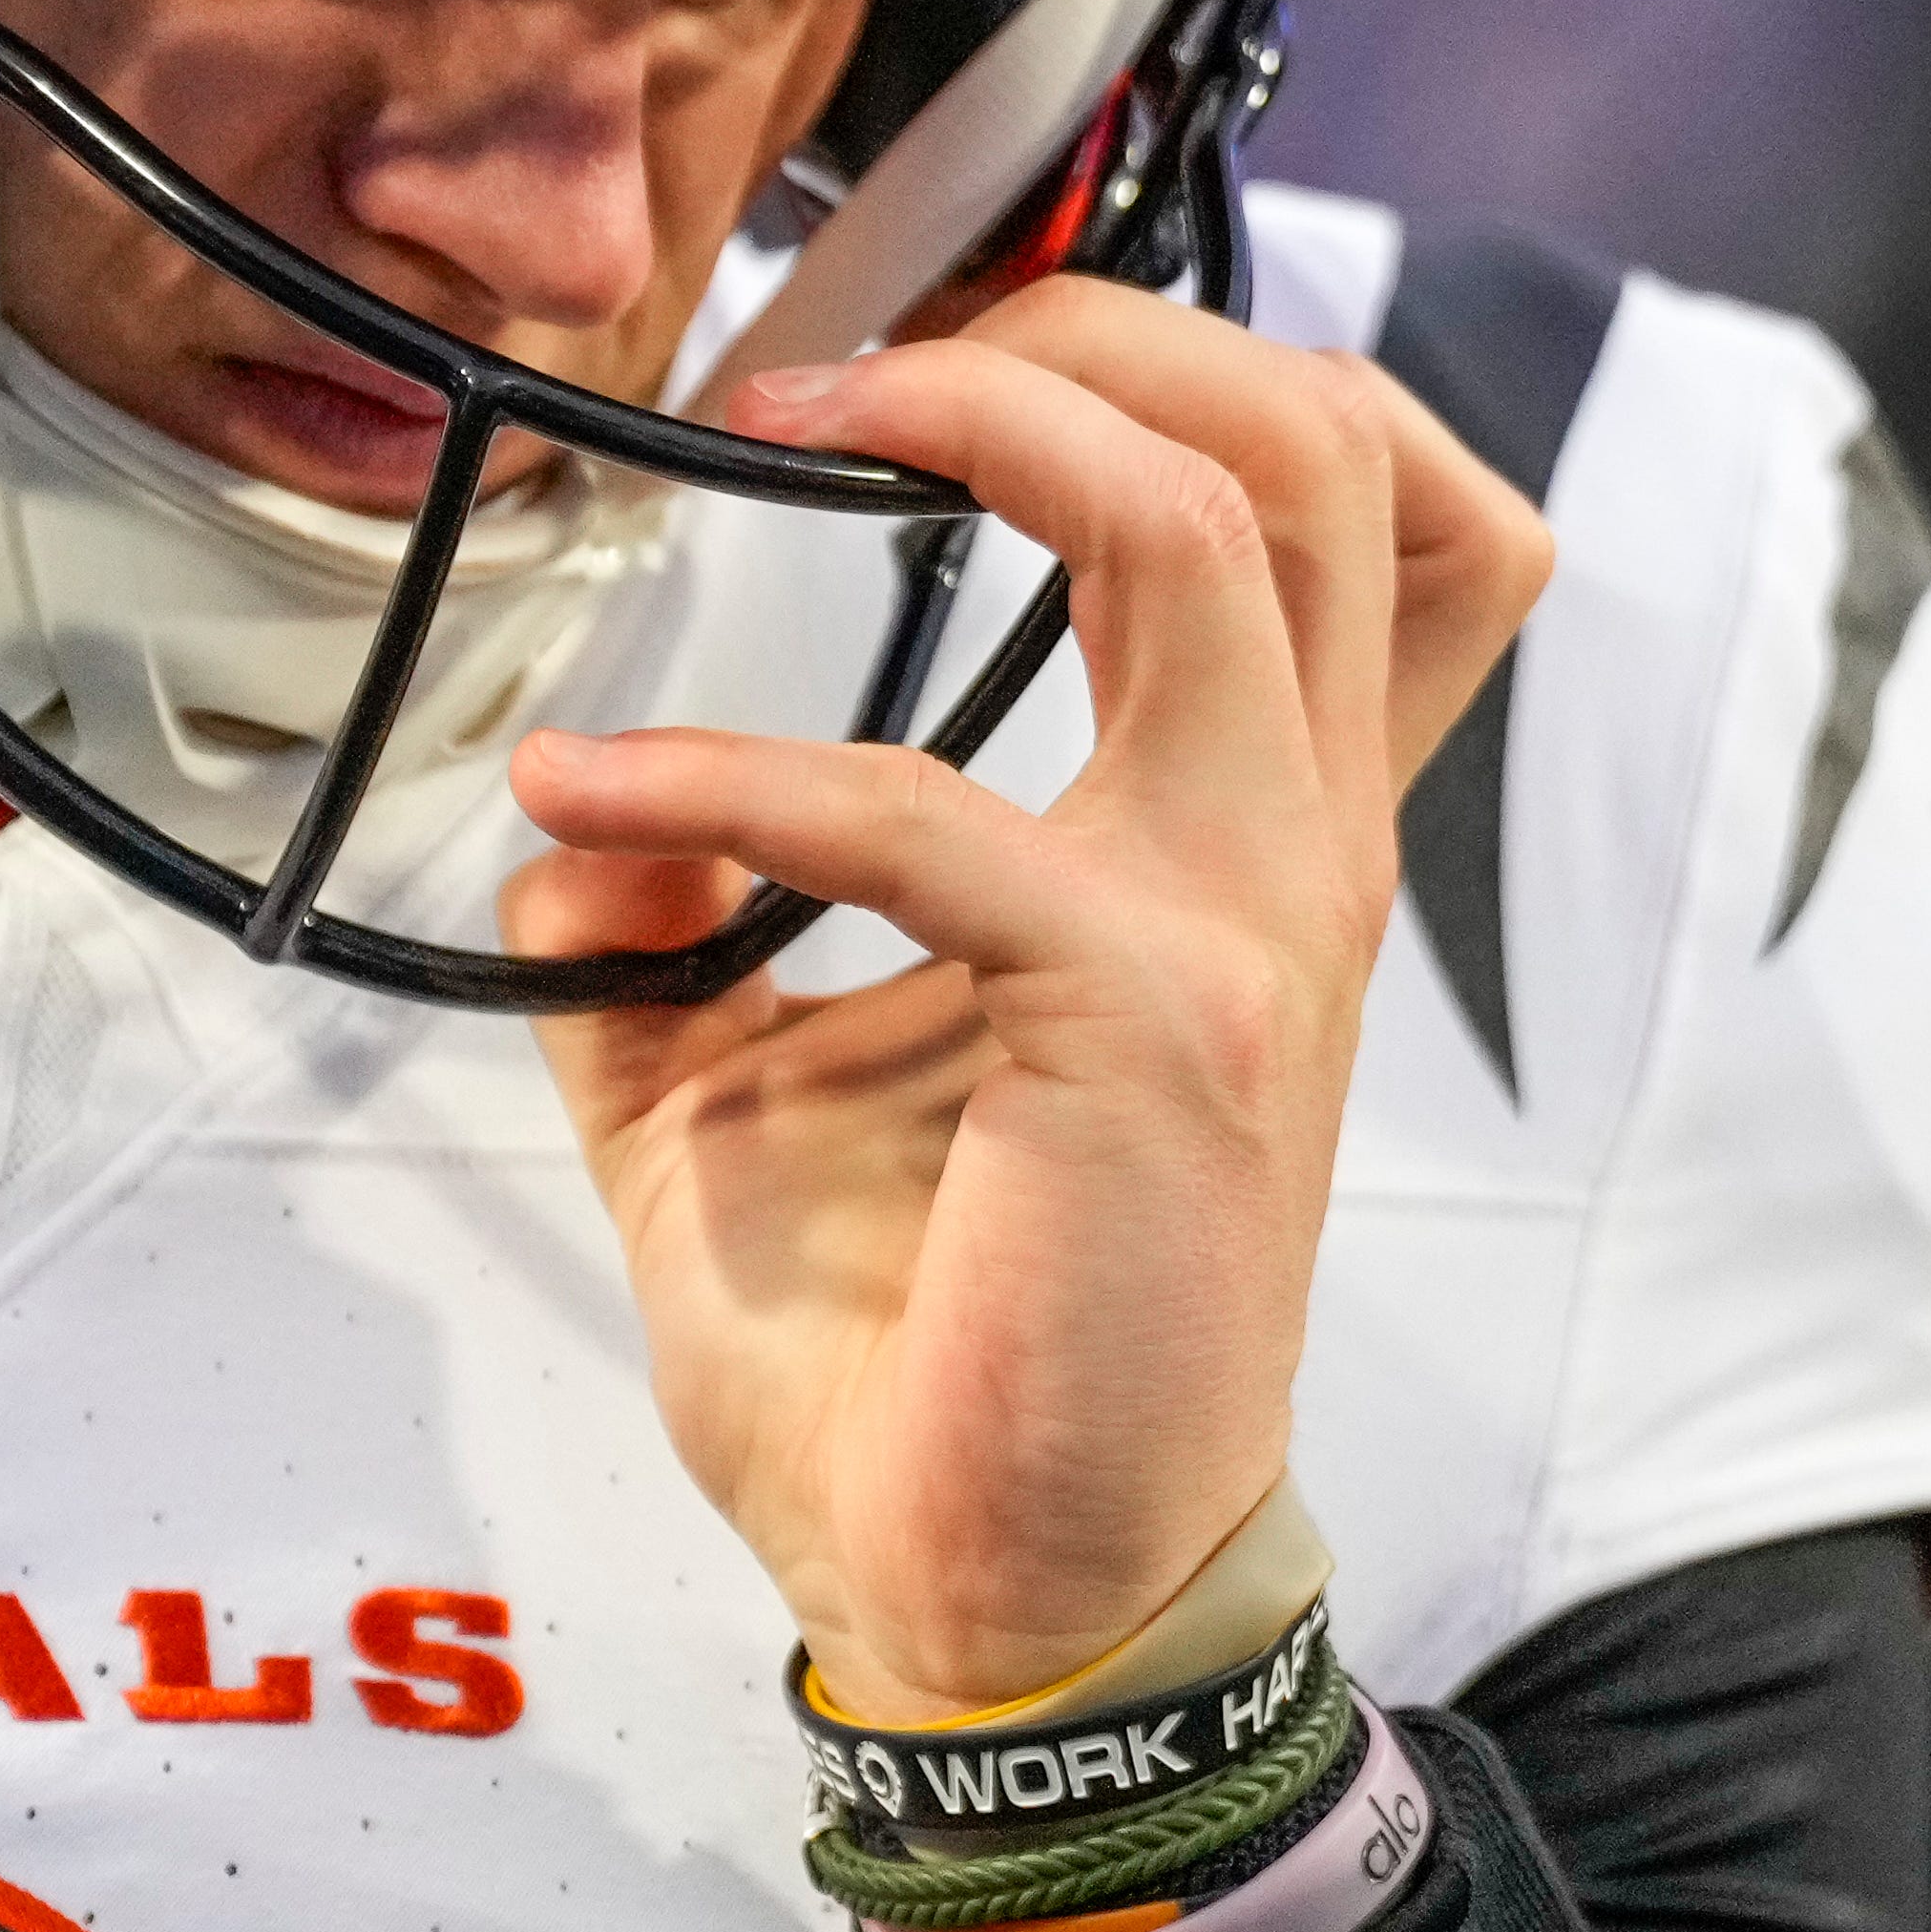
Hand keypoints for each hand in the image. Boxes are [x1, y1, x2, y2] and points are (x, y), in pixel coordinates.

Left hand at [502, 274, 1548, 1716]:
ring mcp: (1248, 930)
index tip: (928, 364)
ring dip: (987, 425)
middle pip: (1328, 450)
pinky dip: (725, 776)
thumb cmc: (926, 1360)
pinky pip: (923, 807)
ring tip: (772, 430)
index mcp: (1244, 849)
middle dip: (1099, 328)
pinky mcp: (1150, 1027)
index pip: (1358, 522)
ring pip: (1220, 529)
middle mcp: (1288, 859)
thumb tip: (571, 832)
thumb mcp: (747, 1096)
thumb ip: (665, 940)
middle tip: (864, 354)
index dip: (1177, 370)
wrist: (997, 1603)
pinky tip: (590, 804)